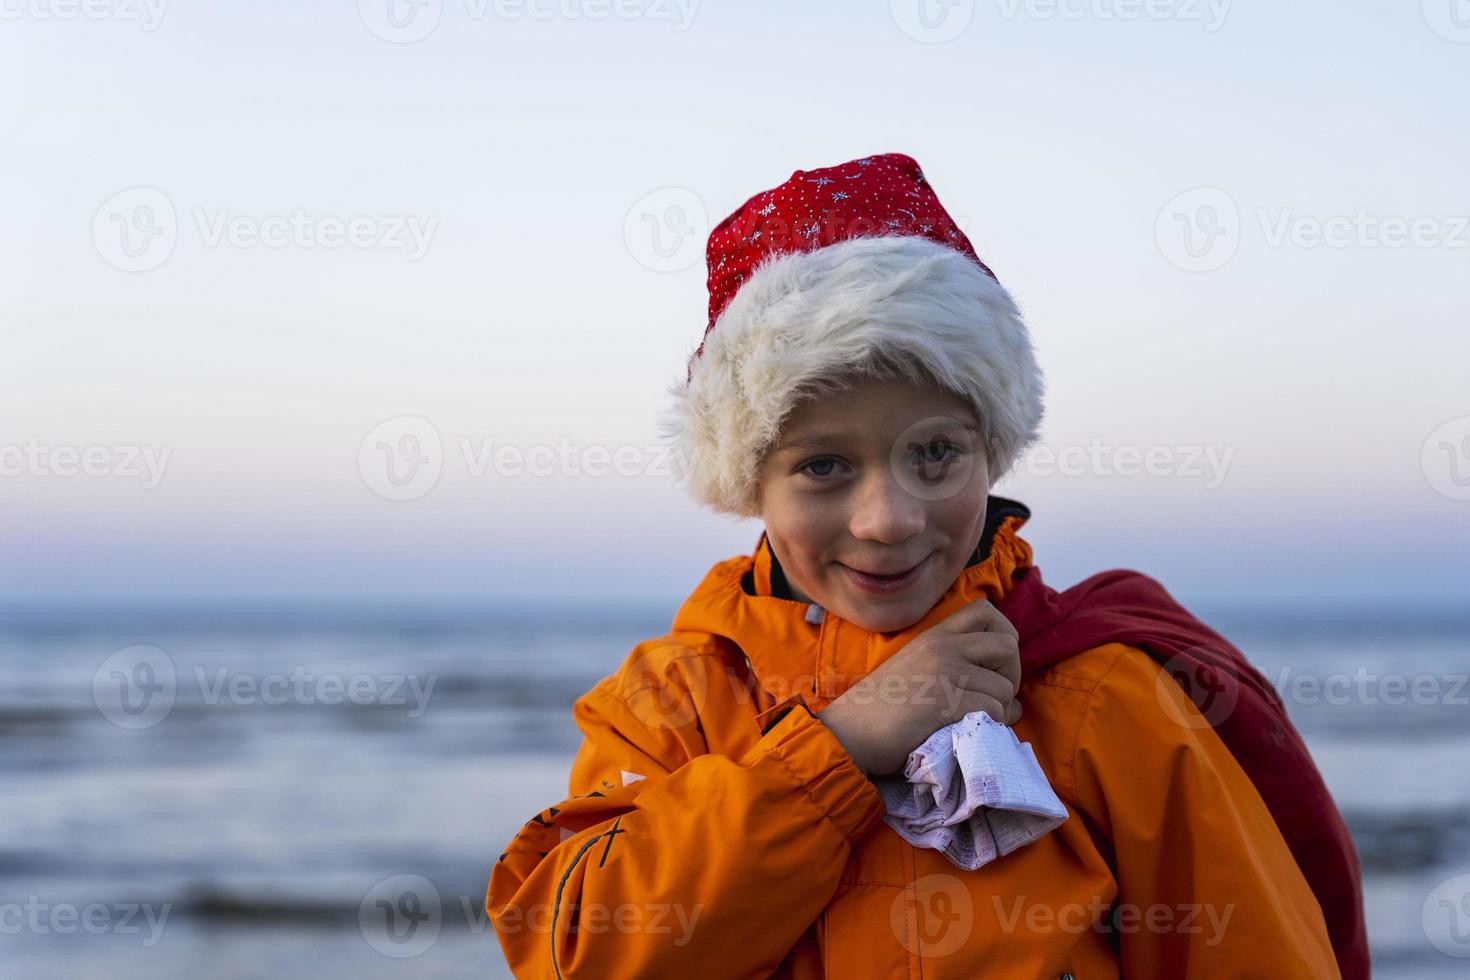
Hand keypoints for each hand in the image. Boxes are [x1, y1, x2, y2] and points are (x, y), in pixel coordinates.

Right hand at [816, 598, 1022, 777]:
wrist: (849, 731)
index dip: (1003, 635)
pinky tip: (969, 730)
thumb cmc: (880, 708)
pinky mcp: (947, 701)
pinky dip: (991, 725)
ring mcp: (945, 671)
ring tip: (976, 720)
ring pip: (1005, 687)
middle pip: (1007, 644)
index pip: (986, 611)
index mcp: (933, 635)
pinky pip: (994, 710)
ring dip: (1000, 709)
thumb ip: (956, 672)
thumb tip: (1014, 703)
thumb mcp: (916, 672)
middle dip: (1011, 674)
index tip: (993, 666)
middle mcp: (942, 646)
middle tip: (992, 697)